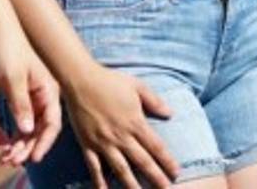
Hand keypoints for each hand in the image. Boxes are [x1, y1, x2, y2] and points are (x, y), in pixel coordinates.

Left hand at [0, 30, 61, 166]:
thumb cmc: (8, 50)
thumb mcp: (13, 78)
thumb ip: (20, 104)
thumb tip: (27, 130)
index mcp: (49, 91)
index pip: (52, 124)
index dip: (44, 142)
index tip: (33, 157)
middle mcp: (44, 97)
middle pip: (40, 130)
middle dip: (28, 147)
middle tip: (12, 161)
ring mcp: (33, 98)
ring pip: (30, 129)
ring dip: (19, 145)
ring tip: (6, 159)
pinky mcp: (21, 98)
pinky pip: (21, 122)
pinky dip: (14, 135)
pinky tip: (6, 148)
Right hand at [64, 64, 178, 188]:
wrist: (80, 78)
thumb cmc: (108, 80)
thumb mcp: (136, 85)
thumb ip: (154, 100)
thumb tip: (170, 113)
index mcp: (134, 122)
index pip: (156, 147)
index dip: (167, 161)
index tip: (177, 174)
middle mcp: (121, 136)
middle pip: (142, 162)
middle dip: (156, 179)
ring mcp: (103, 142)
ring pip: (121, 169)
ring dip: (132, 186)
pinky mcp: (88, 143)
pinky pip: (94, 167)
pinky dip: (100, 182)